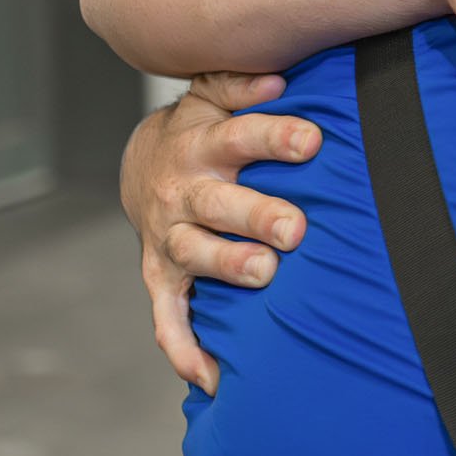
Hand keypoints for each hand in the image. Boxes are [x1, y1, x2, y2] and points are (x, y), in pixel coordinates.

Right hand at [121, 72, 320, 392]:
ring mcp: (171, 237)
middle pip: (219, 202)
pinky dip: (186, 348)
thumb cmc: (205, 128)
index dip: (274, 137)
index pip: (240, 135)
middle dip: (257, 214)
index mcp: (203, 143)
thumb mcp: (212, 94)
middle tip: (295, 228)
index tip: (312, 140)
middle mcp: (185, 192)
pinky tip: (213, 376)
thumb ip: (240, 83)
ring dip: (227, 266)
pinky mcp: (161, 276)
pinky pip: (168, 317)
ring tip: (263, 275)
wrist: (143, 166)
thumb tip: (278, 78)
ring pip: (196, 254)